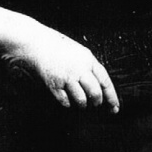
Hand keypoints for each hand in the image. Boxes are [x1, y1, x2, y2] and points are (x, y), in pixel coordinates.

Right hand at [3, 25, 119, 113]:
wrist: (36, 43)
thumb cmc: (57, 47)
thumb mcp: (79, 52)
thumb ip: (89, 67)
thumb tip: (98, 86)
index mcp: (88, 60)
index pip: (105, 81)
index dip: (112, 97)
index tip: (115, 108)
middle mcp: (80, 69)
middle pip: (95, 93)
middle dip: (96, 103)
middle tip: (94, 105)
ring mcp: (67, 77)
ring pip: (82, 100)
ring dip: (82, 105)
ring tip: (80, 103)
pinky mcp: (54, 84)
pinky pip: (66, 101)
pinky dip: (68, 104)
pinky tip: (66, 99)